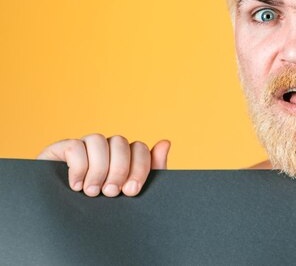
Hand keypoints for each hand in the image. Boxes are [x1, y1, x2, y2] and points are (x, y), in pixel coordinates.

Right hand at [37, 134, 170, 197]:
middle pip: (120, 142)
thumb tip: (165, 142)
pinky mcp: (61, 149)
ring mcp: (84, 146)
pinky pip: (74, 146)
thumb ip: (151, 170)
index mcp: (125, 156)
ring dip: (98, 169)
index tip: (131, 191)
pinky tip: (76, 186)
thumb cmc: (102, 210)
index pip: (139, 148)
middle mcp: (106, 148)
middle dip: (118, 169)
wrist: (64, 225)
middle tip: (110, 193)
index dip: (138, 167)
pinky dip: (78, 167)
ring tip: (91, 192)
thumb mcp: (130, 194)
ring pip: (98, 139)